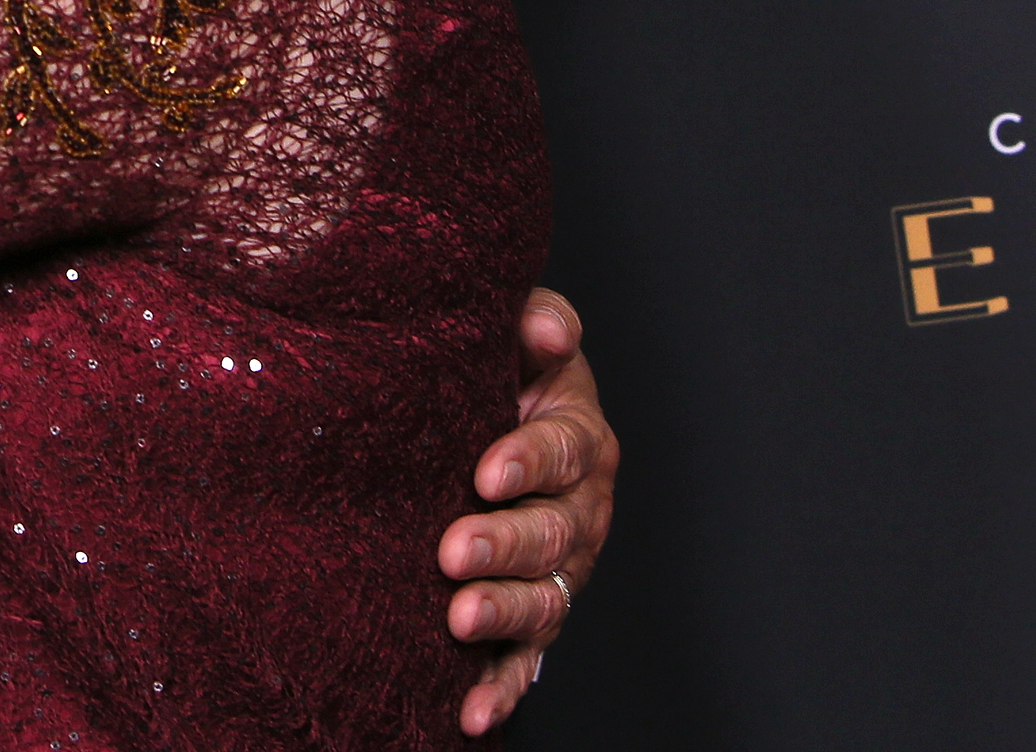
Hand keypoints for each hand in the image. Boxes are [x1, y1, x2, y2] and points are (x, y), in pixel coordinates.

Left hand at [438, 288, 615, 736]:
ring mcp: (559, 571)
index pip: (566, 450)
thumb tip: (547, 329)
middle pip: (557, 533)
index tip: (485, 470)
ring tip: (457, 618)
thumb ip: (534, 322)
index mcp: (580, 437)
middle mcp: (581, 510)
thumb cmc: (491, 372)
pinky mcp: (530, 616)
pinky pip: (523, 660)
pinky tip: (470, 713)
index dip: (530, 460)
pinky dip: (501, 689)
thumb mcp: (510, 336)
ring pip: (544, 600)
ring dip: (503, 614)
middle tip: (454, 550)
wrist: (477, 424)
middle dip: (506, 544)